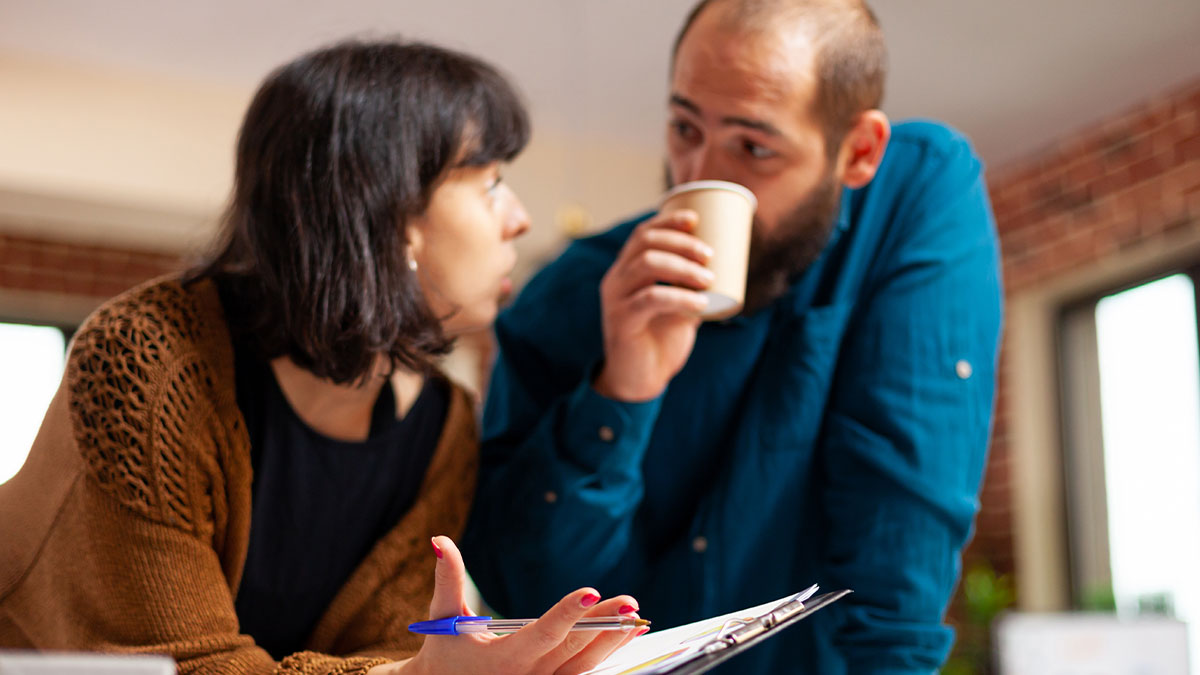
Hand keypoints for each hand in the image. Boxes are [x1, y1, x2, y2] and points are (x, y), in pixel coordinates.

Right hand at [398, 536, 642, 674]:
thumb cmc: (443, 652)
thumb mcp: (443, 616)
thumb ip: (448, 578)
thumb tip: (440, 539)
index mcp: (504, 659)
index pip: (542, 634)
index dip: (567, 613)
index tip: (590, 591)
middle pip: (572, 647)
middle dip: (603, 624)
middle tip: (629, 602)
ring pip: (585, 664)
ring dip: (612, 640)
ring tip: (636, 618)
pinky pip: (584, 670)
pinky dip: (606, 653)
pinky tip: (627, 635)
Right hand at [594, 210, 711, 400]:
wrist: (639, 380)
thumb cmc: (659, 340)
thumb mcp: (679, 308)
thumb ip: (691, 288)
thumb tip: (722, 268)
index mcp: (626, 271)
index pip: (642, 234)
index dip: (668, 221)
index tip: (696, 219)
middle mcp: (616, 280)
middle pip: (646, 243)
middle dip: (682, 243)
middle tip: (710, 255)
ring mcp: (616, 299)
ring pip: (647, 264)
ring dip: (683, 267)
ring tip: (709, 279)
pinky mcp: (622, 321)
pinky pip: (651, 298)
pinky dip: (680, 297)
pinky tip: (700, 304)